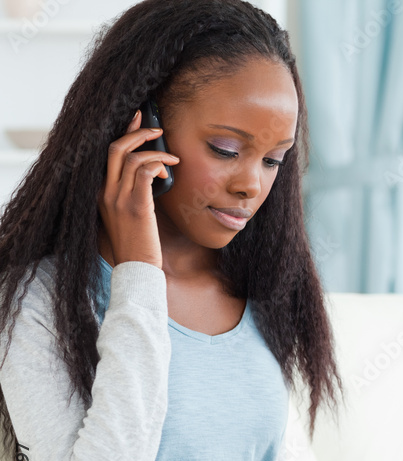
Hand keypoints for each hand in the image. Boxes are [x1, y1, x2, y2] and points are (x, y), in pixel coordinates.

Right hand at [97, 108, 179, 269]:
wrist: (136, 269)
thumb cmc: (137, 242)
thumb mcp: (128, 213)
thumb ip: (133, 192)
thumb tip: (151, 172)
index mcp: (99, 191)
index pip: (106, 153)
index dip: (123, 133)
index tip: (137, 119)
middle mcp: (104, 191)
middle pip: (115, 148)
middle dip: (137, 132)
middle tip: (157, 129)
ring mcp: (117, 198)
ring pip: (131, 157)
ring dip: (155, 152)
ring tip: (172, 158)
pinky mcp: (135, 205)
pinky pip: (144, 171)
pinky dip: (158, 164)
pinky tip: (169, 170)